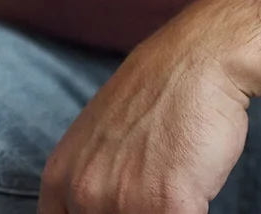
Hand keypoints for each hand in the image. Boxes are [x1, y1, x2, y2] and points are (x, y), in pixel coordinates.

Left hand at [40, 8, 252, 213]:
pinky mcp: (167, 207)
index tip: (119, 205)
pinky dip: (194, 208)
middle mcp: (83, 193)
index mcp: (60, 177)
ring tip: (176, 183)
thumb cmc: (160, 93)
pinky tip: (196, 186)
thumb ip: (92, 178)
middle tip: (153, 188)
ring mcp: (123, 202)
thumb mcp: (100, 137)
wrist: (200, 61)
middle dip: (136, 209)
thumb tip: (101, 205)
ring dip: (165, 209)